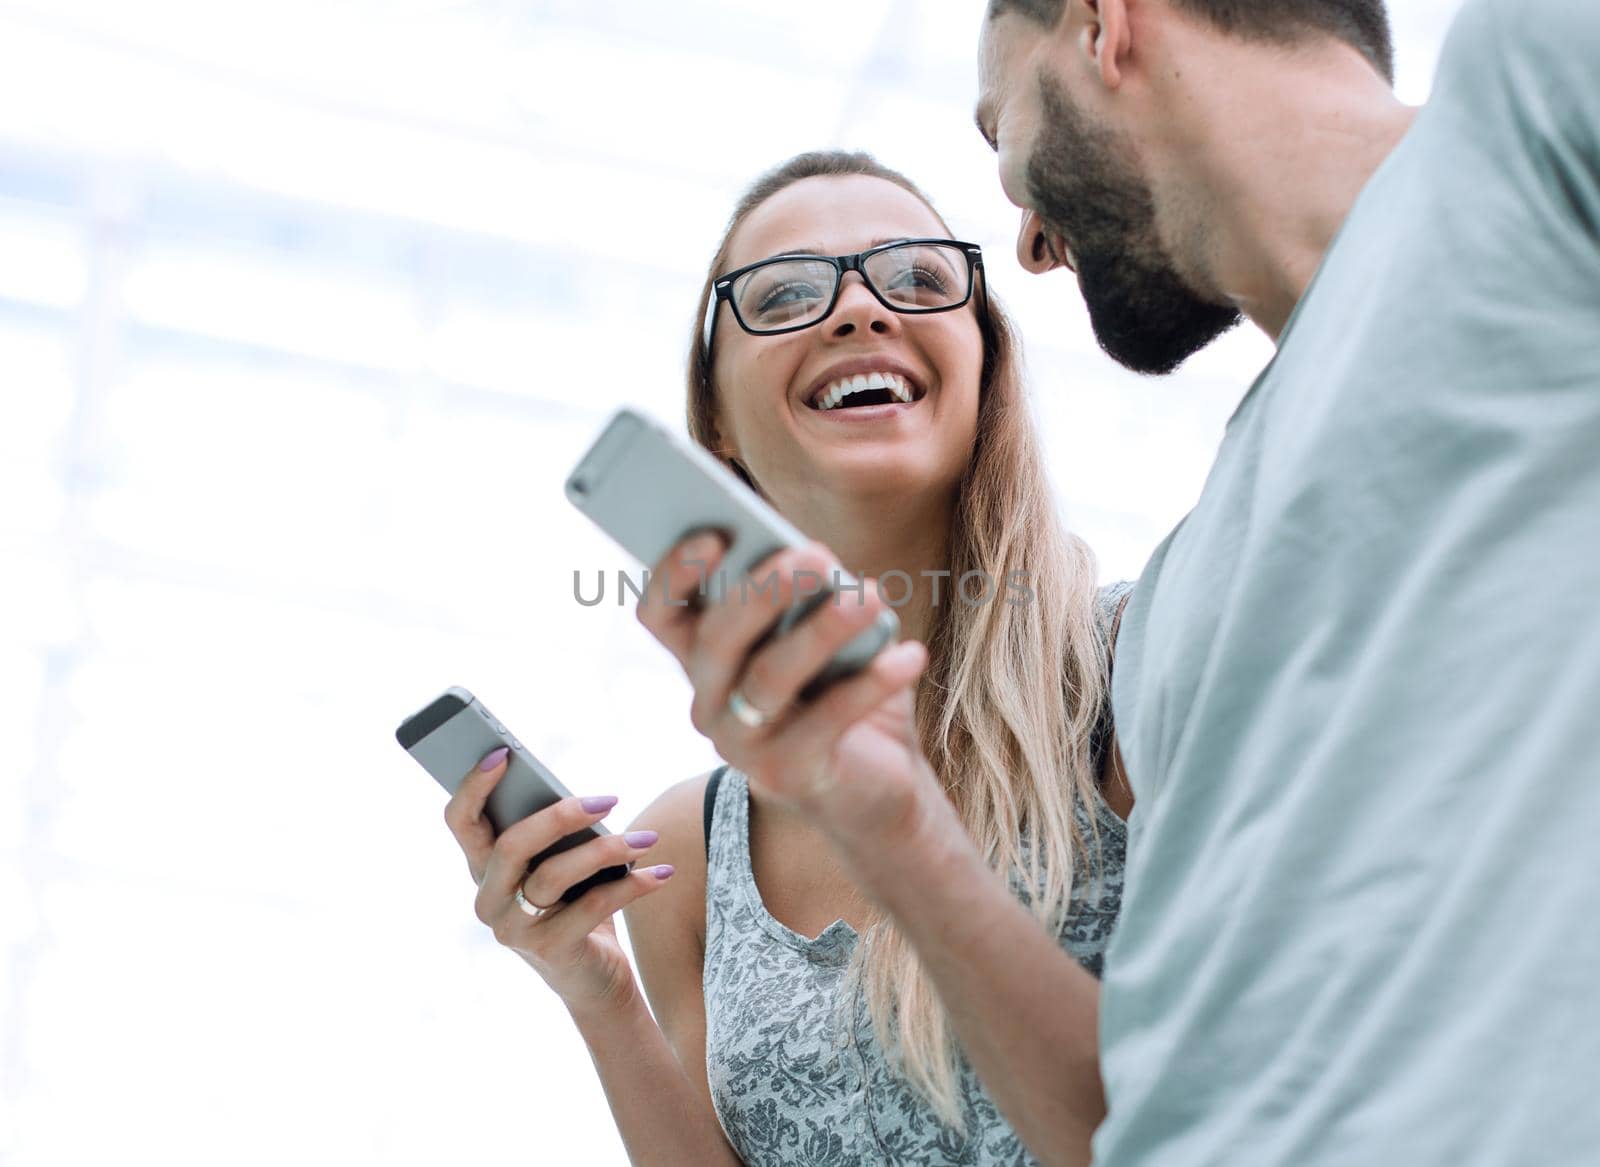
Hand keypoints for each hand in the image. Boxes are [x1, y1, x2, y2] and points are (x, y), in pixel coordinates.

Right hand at [442, 747, 674, 1014]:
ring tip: (647, 838)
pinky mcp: (550, 951)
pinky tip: (661, 872)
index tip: (502, 752)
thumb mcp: (561, 865)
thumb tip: (583, 799)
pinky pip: (592, 907)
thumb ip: (556, 835)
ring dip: (607, 850)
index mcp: (484, 868)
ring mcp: (515, 929)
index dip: (473, 786)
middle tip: (609, 800)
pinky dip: (632, 885)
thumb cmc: (577, 905)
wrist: (594, 980)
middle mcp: (489, 899)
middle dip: (560, 816)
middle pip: (511, 846)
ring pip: (553, 876)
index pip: (461, 822)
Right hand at [636, 533, 936, 851]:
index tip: (715, 535)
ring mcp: (741, 744)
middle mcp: (708, 702)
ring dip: (821, 632)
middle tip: (817, 556)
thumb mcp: (820, 635)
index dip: (673, 573)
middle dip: (764, 592)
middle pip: (717, 639)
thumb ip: (808, 598)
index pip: (660, 613)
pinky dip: (871, 683)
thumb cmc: (839, 689)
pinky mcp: (788, 775)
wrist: (871, 789)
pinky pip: (826, 721)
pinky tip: (910, 655)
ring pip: (768, 678)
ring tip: (870, 598)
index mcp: (704, 658)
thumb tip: (818, 560)